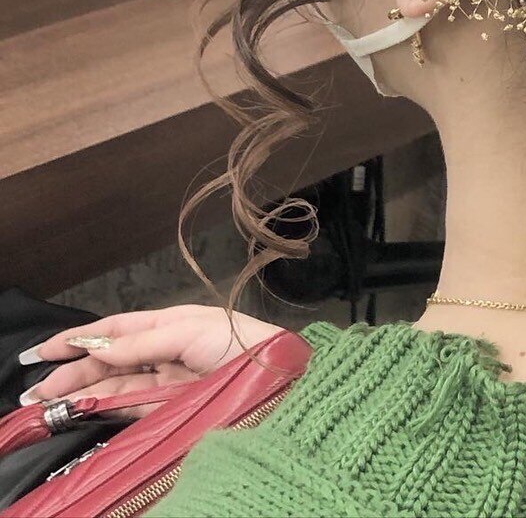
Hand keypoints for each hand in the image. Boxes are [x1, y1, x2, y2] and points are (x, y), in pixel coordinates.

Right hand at [18, 305, 285, 417]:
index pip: (119, 329)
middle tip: (35, 391)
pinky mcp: (173, 409)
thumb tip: (100, 346)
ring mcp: (169, 382)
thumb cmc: (243, 345)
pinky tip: (81, 412)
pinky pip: (130, 408)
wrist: (280, 381)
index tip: (46, 350)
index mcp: (174, 324)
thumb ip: (145, 340)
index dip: (82, 338)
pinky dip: (104, 410)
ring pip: (115, 387)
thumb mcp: (192, 331)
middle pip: (111, 362)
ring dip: (81, 394)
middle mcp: (168, 351)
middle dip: (73, 373)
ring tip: (46, 405)